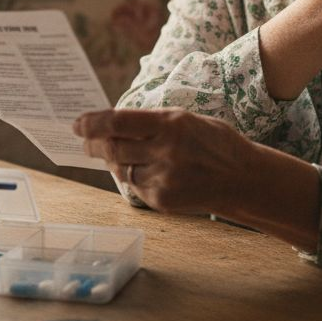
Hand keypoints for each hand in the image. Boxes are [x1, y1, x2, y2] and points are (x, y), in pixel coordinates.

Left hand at [73, 108, 252, 214]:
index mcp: (172, 124)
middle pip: (112, 147)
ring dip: (113, 161)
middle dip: (93, 144)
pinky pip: (136, 187)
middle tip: (84, 141)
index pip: (118, 122)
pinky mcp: (162, 200)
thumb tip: (115, 125)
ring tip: (114, 154)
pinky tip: (144, 171)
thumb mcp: (188, 121)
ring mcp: (163, 178)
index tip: (78, 124)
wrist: (244, 180)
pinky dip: (134, 177)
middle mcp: (165, 151)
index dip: (92, 123)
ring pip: (121, 169)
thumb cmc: (216, 144)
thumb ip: (153, 123)